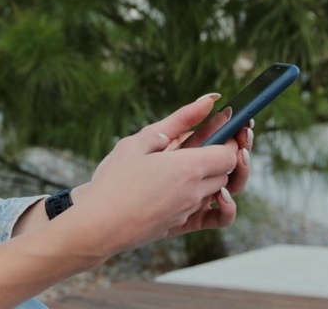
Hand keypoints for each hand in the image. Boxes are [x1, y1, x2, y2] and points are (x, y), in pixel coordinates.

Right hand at [64, 95, 239, 257]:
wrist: (98, 224)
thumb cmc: (114, 180)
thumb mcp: (140, 141)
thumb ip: (178, 120)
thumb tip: (209, 100)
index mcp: (188, 167)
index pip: (229, 153)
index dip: (229, 140)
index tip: (222, 129)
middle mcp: (195, 192)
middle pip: (226, 171)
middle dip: (222, 156)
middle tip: (207, 141)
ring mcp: (189, 211)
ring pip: (217, 190)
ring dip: (212, 175)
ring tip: (189, 163)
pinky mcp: (181, 226)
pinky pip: (210, 215)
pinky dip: (211, 202)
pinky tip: (195, 191)